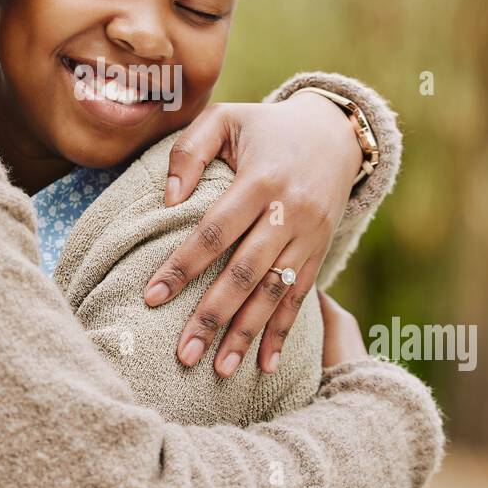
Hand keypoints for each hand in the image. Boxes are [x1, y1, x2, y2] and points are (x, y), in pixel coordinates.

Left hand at [144, 91, 363, 376]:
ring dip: (246, 334)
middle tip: (183, 353)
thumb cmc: (264, 127)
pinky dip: (283, 334)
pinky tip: (265, 366)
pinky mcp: (320, 252)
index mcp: (261, 180)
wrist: (334, 132)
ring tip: (217, 369)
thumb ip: (190, 150)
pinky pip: (301, 299)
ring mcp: (309, 236)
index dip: (184, 266)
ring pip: (275, 293)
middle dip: (213, 315)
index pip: (216, 231)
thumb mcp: (226, 118)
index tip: (153, 297)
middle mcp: (289, 212)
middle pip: (246, 272)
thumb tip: (167, 199)